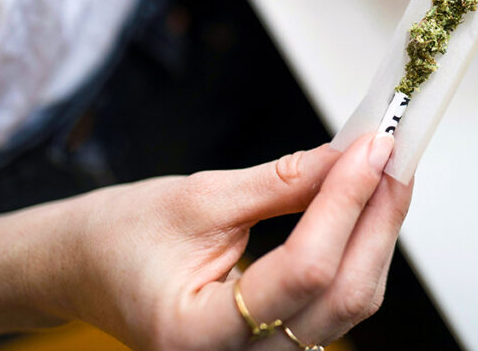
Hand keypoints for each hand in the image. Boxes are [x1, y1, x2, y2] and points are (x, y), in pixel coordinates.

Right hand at [62, 133, 405, 349]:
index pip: (304, 269)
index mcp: (199, 334)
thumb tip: (350, 155)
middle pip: (342, 295)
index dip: (347, 201)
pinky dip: (357, 250)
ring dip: (376, 231)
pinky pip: (336, 301)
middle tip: (395, 153)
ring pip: (349, 302)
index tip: (373, 147)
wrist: (82, 268)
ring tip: (386, 170)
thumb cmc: (119, 237)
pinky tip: (366, 205)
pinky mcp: (276, 343)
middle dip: (378, 216)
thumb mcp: (198, 198)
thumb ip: (283, 181)